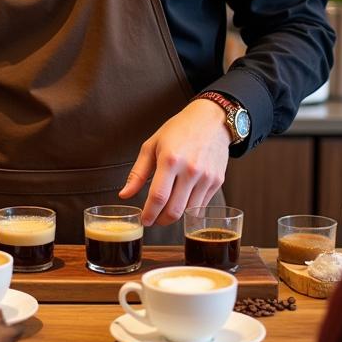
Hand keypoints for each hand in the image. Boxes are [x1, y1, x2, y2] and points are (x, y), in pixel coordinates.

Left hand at [119, 99, 231, 226]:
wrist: (210, 121)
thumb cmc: (178, 130)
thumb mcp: (151, 146)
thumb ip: (137, 173)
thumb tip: (124, 195)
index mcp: (170, 159)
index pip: (158, 196)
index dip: (149, 213)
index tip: (143, 220)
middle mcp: (190, 170)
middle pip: (174, 210)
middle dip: (160, 221)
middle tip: (153, 220)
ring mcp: (206, 177)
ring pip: (188, 211)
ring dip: (174, 216)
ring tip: (165, 210)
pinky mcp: (217, 182)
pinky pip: (201, 205)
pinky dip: (188, 209)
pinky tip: (181, 201)